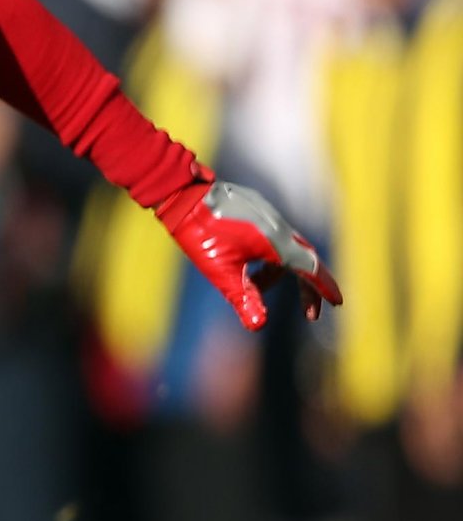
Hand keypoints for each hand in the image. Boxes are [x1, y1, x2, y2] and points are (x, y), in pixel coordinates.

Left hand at [154, 180, 341, 330]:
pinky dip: (270, 258)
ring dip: (279, 274)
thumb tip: (259, 326)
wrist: (183, 194)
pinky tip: (249, 267)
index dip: (324, 287)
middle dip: (308, 288)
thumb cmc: (200, 233)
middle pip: (304, 261)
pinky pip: (275, 237)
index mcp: (275, 242)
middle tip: (310, 314)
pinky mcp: (257, 210)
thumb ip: (243, 298)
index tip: (337, 302)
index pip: (309, 269)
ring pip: (287, 250)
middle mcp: (278, 227)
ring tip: (256, 288)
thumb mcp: (220, 271)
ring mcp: (269, 216)